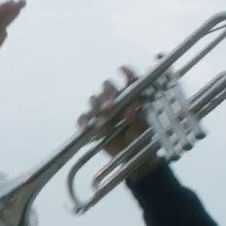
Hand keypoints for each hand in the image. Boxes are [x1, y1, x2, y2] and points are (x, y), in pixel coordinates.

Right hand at [80, 66, 161, 180]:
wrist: (131, 155)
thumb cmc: (140, 138)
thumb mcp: (142, 130)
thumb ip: (138, 120)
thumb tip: (131, 109)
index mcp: (131, 96)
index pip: (129, 80)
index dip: (126, 73)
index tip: (122, 69)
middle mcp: (115, 99)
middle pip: (107, 86)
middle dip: (108, 92)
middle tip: (111, 105)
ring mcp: (102, 110)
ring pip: (94, 99)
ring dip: (96, 107)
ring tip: (103, 121)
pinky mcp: (92, 122)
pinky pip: (83, 118)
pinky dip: (83, 122)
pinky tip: (86, 128)